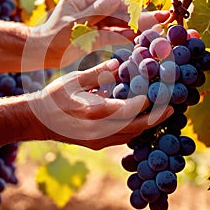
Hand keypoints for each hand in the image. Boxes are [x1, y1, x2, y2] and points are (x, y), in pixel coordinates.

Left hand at [23, 0, 169, 68]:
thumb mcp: (73, 25)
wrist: (40, 53)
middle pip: (117, 9)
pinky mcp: (93, 32)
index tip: (146, 12)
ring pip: (116, 21)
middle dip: (137, 15)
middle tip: (161, 18)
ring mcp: (92, 19)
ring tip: (155, 27)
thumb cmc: (52, 39)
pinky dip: (123, 34)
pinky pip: (111, 32)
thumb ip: (96, 12)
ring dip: (133, 25)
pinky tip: (137, 36)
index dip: (129, 6)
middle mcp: (89, 6)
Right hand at [28, 59, 173, 149]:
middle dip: (156, 119)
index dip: (149, 104)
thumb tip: (118, 65)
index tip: (163, 96)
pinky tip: (139, 121)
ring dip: (146, 126)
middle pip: (136, 127)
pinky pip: (121, 139)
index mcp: (93, 111)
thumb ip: (98, 73)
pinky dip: (134, 130)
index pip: (130, 110)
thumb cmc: (54, 97)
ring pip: (130, 136)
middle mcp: (98, 130)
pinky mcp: (95, 144)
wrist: (37, 120)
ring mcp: (97, 140)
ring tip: (159, 115)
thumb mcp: (74, 80)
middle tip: (172, 110)